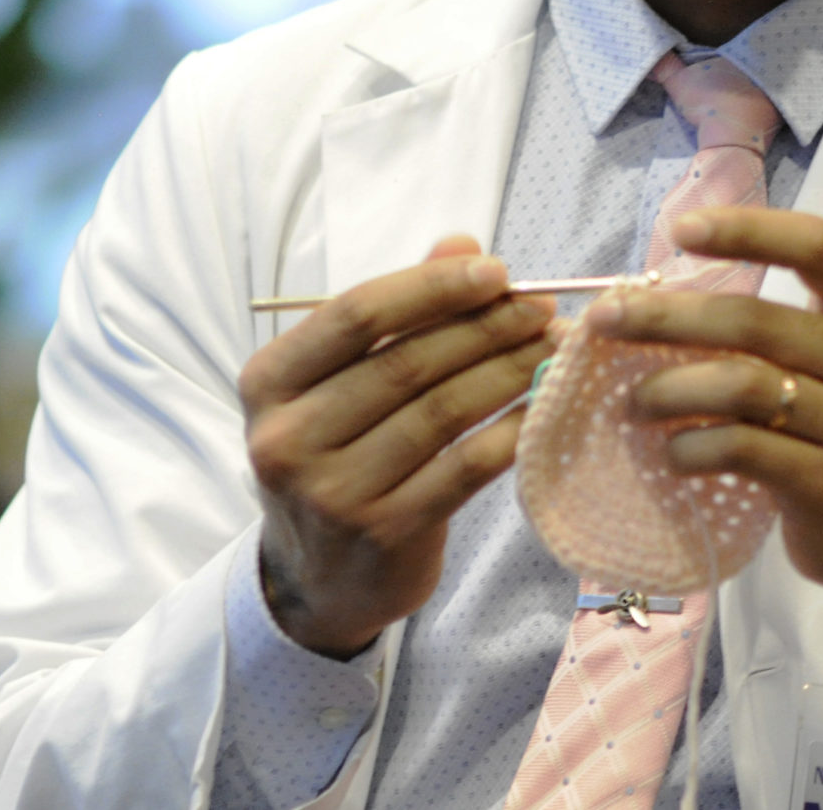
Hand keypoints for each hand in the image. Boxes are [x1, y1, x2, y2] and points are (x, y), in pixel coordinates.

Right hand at [241, 237, 556, 656]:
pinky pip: (467, 465)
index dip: (432, 286)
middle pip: (407, 362)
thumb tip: (461, 244)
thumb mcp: (343, 381)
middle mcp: (287, 438)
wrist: (321, 578)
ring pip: (443, 411)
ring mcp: (333, 492)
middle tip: (544, 307)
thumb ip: (399, 310)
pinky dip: (514, 427)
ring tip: (554, 346)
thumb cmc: (339, 453)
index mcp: (268, 382)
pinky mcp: (385, 532)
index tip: (498, 270)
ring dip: (510, 370)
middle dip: (487, 326)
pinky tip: (546, 402)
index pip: (355, 314)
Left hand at [585, 207, 822, 603]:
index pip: (819, 247)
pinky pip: (742, 448)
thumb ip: (774, 328)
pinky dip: (691, 446)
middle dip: (668, 317)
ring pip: (743, 385)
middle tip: (606, 321)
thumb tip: (659, 300)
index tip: (681, 229)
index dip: (750, 229)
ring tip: (631, 402)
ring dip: (669, 389)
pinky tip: (672, 452)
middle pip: (757, 319)